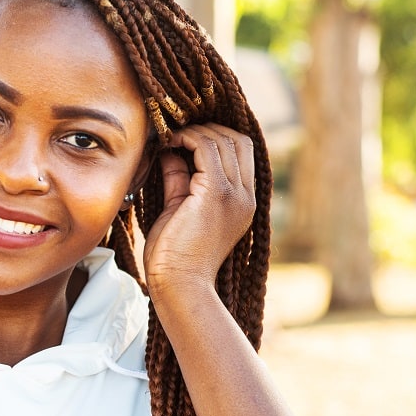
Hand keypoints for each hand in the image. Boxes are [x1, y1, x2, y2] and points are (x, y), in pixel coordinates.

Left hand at [142, 122, 255, 292]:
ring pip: (222, 140)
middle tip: (177, 133)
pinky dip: (187, 139)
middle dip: (206, 129)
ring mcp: (234, 195)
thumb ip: (180, 179)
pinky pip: (206, 149)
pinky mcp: (216, 194)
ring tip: (170, 138)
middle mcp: (245, 196)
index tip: (185, 138)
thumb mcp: (179, 209)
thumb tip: (171, 151)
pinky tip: (169, 143)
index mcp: (243, 202)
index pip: (241, 151)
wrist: (178, 287)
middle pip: (237, 140)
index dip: (215, 136)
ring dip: (194, 132)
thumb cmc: (174, 257)